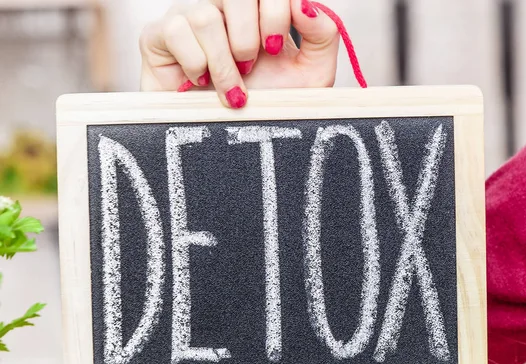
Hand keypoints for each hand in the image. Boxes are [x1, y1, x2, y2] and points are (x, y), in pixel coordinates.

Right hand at [140, 0, 339, 107]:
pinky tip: (201, 83)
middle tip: (251, 69)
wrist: (235, 143)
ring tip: (231, 90)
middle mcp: (223, 7)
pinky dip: (195, 64)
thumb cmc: (269, 107)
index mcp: (258, 9)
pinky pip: (176, 30)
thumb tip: (304, 2)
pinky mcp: (159, 36)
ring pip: (204, 15)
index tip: (275, 49)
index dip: (274, 11)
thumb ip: (322, 34)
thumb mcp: (311, 76)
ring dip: (223, 63)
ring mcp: (190, 17)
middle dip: (248, 38)